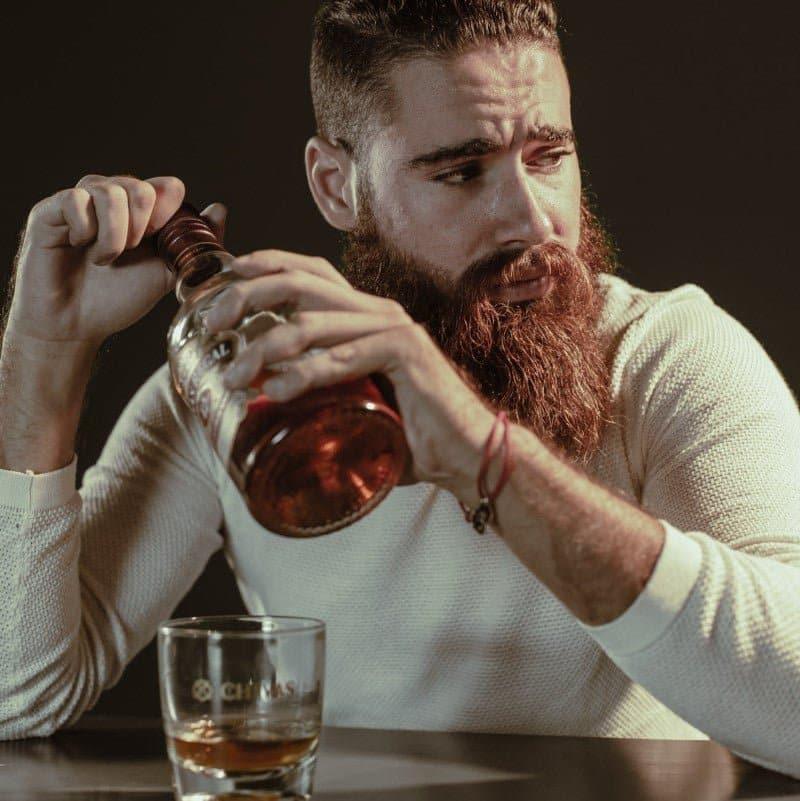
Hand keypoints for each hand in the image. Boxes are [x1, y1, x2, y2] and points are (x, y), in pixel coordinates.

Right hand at [6, 174, 226, 349]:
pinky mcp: (49, 211)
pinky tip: (83, 249)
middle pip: (141, 187)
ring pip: (109, 191)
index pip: (167, 187)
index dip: (170, 213)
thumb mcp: (165, 274)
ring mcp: (79, 202)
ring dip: (115, 233)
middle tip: (130, 252)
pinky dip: (86, 229)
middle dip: (143, 225)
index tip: (161, 241)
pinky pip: (75, 200)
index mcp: (140, 212)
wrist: (76, 327)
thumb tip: (218, 210)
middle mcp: (110, 200)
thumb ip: (192, 245)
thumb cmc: (117, 299)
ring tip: (107, 259)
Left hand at [203, 250, 494, 486]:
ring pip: (312, 322)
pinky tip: (274, 391)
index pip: (307, 271)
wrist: (464, 453)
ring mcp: (392, 328)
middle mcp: (376, 311)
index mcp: (363, 314)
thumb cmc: (406, 432)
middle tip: (211, 323)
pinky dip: (304, 374)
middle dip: (246, 295)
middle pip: (300, 283)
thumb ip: (316, 392)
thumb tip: (262, 402)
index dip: (261, 266)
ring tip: (233, 375)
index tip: (219, 283)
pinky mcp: (405, 353)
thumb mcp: (351, 402)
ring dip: (263, 347)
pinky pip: (343, 358)